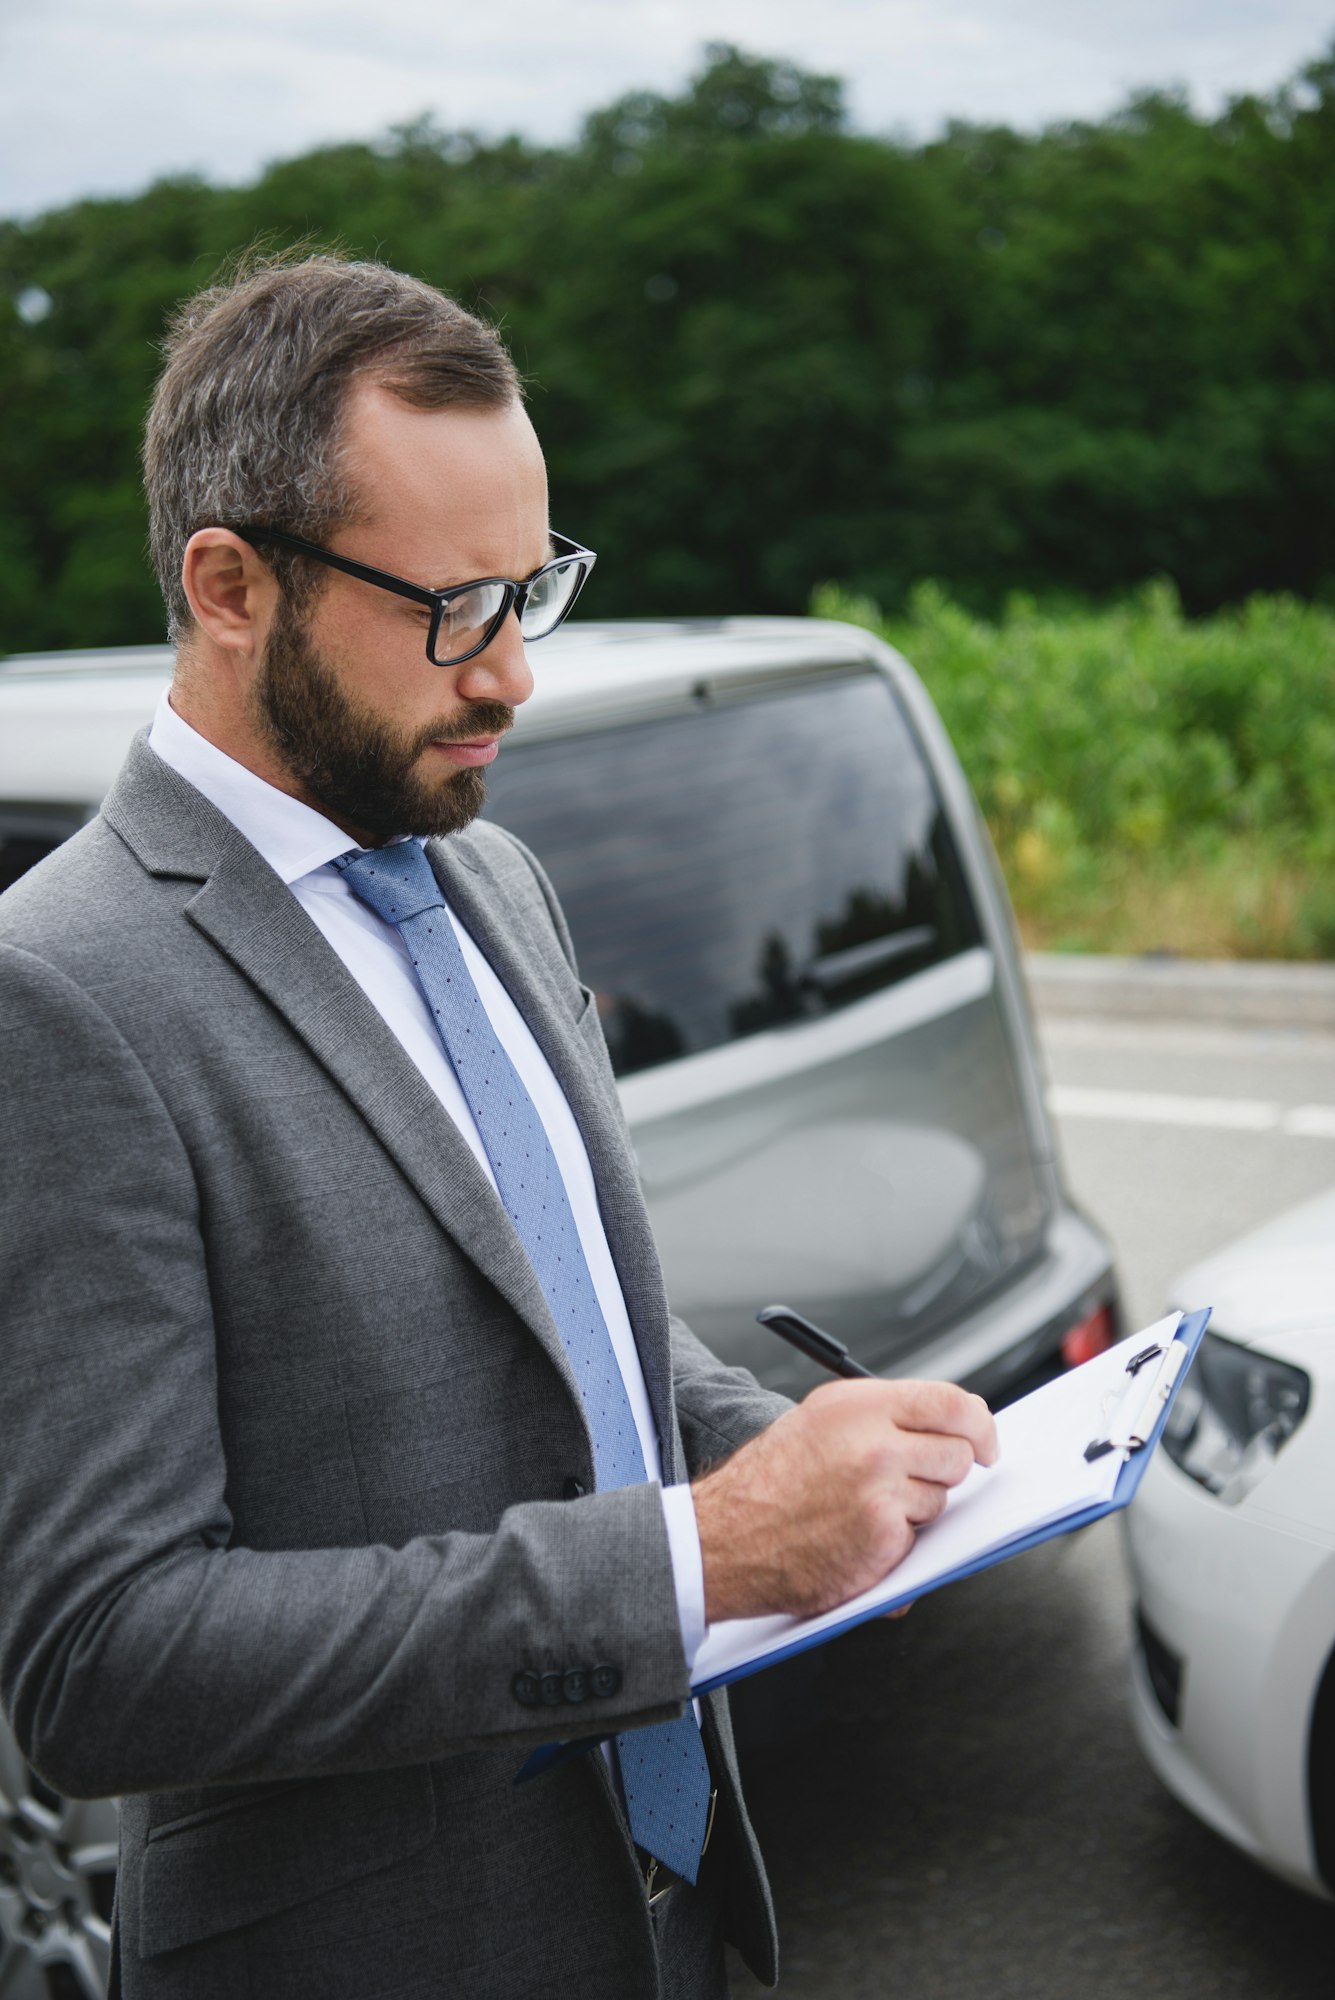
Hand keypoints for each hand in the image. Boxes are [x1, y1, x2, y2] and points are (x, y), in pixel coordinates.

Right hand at [692, 1379, 997, 1623]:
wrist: (724, 1537)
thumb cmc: (768, 1481)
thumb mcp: (820, 1420)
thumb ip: (881, 1416)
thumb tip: (944, 1423)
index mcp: (859, 1404)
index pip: (951, 1402)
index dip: (979, 1425)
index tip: (985, 1442)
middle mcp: (875, 1441)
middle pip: (959, 1453)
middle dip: (946, 1471)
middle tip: (915, 1480)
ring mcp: (882, 1491)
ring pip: (940, 1499)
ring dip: (916, 1510)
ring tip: (864, 1510)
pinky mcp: (883, 1537)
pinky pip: (919, 1539)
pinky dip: (897, 1544)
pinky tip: (857, 1538)